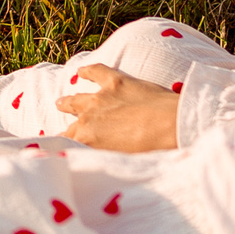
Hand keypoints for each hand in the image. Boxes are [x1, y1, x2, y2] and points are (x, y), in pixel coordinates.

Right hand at [56, 63, 179, 152]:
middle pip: (72, 123)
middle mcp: (89, 116)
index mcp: (88, 139)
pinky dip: (88, 71)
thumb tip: (96, 161)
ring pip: (78, 99)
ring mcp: (101, 97)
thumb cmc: (152, 151)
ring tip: (61, 103)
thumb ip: (105, 158)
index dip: (66, 147)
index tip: (63, 150)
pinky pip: (96, 72)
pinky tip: (81, 71)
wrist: (172, 126)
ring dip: (69, 102)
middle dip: (66, 128)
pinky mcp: (116, 82)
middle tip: (61, 131)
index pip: (70, 144)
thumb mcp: (121, 161)